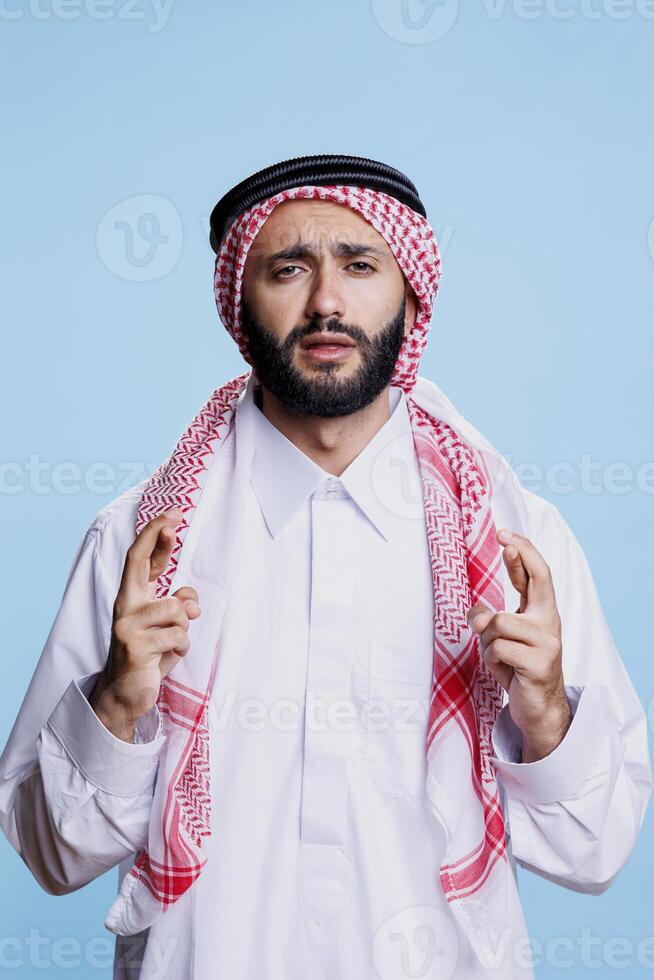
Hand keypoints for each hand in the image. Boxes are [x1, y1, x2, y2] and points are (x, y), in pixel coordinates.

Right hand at [89, 508, 200, 742]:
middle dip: (157, 535)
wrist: (125, 694)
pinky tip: (165, 659)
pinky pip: (178, 636)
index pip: (140, 559)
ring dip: (184, 630)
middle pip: (139, 561)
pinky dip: (181, 648)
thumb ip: (178, 605)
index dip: (155, 535)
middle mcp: (125, 606)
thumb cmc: (149, 654)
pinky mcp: (136, 645)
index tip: (173, 514)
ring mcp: (127, 625)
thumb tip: (189, 602)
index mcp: (132, 597)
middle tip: (176, 518)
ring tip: (169, 646)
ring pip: (177, 609)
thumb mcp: (168, 626)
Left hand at [467, 529, 571, 762]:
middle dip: (520, 556)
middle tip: (504, 540)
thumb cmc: (519, 669)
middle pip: (538, 579)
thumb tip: (477, 612)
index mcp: (543, 613)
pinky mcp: (538, 664)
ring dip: (487, 640)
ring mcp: (547, 643)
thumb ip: (493, 619)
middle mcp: (549, 623)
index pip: (538, 575)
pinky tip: (503, 669)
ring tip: (498, 656)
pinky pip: (497, 648)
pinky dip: (491, 658)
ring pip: (498, 623)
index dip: (523, 552)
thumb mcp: (503, 639)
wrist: (539, 710)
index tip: (506, 534)